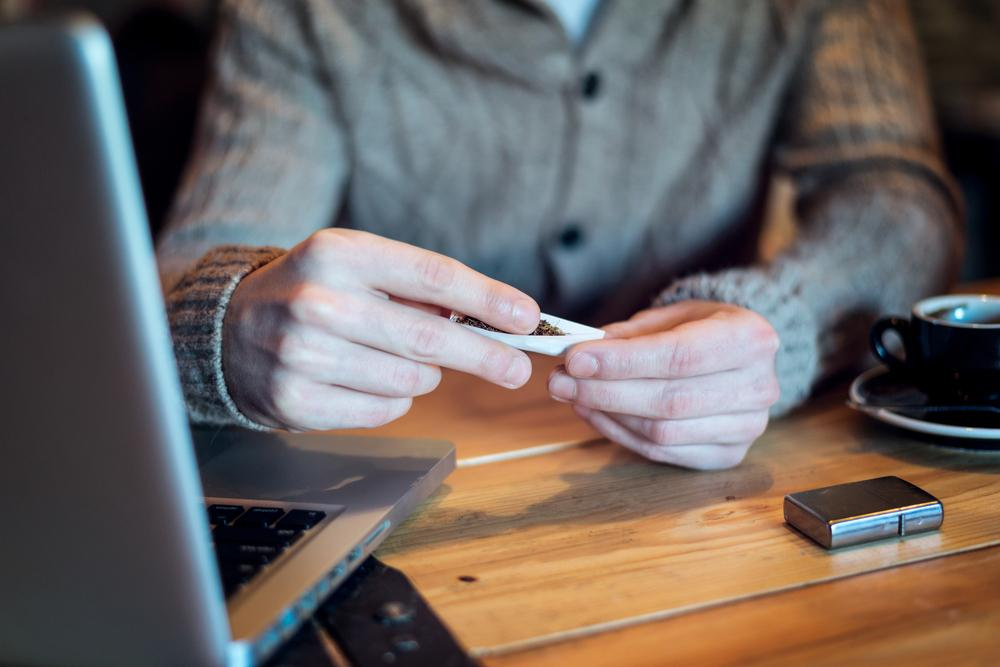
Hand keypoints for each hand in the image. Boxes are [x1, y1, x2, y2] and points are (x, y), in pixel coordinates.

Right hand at [223, 229, 539, 429]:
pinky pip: (383, 410)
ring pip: (411, 380)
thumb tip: (497, 319)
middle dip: (485, 355)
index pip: (432, 276)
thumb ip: (418, 287)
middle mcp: (317, 301)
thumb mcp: (357, 265)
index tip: (527, 318)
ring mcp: (302, 355)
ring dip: (426, 374)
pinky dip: (395, 398)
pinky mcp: (296, 402)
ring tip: (402, 358)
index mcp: (339, 253)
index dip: (487, 299)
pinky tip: (370, 379)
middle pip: (429, 338)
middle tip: (517, 368)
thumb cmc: (314, 292)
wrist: (231, 329)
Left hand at [548, 301, 779, 469]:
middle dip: (605, 391)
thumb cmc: (702, 329)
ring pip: (663, 431)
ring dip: (608, 415)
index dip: (623, 362)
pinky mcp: (728, 454)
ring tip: (572, 395)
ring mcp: (748, 426)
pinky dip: (622, 434)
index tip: (575, 360)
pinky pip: (664, 452)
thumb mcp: (671, 315)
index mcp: (751, 337)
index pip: (679, 356)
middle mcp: (759, 386)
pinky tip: (595, 414)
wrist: (741, 354)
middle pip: (669, 399)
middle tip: (559, 381)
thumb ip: (629, 335)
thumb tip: (580, 355)